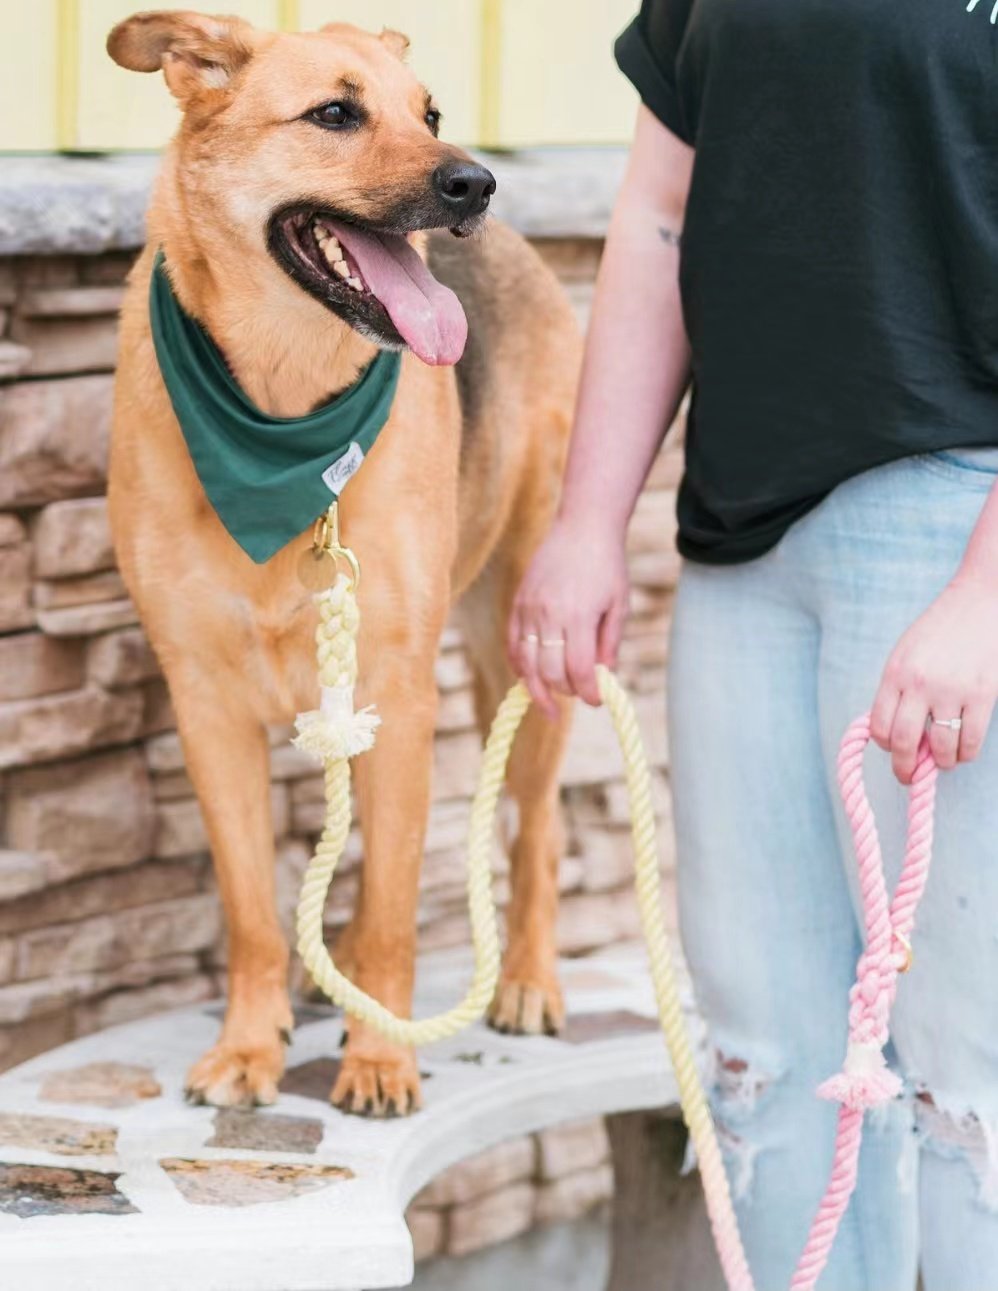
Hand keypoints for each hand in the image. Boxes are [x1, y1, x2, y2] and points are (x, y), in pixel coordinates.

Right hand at [508, 514, 629, 718]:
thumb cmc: (607, 566)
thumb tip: (602, 676)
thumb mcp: (619, 605)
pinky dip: (519, 665)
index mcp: (579, 616)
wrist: (582, 528)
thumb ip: (609, 644)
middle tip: (579, 696)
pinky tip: (529, 678)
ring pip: (526, 662)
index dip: (588, 692)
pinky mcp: (518, 603)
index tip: (597, 701)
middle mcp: (550, 614)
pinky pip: (513, 644)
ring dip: (538, 688)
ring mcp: (529, 609)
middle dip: (565, 692)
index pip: (579, 669)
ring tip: (548, 705)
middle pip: (550, 671)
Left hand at [871, 575, 997, 782]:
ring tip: (944, 762)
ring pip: (940, 748)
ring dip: (941, 763)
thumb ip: (899, 687)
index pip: (879, 725)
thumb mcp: (907, 652)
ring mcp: (951, 691)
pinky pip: (970, 741)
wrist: (981, 601)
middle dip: (904, 768)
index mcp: (895, 673)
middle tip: (908, 777)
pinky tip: (964, 752)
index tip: (893, 749)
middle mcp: (919, 684)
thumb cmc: (941, 628)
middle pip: (902, 742)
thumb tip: (893, 730)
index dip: (885, 745)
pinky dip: (966, 754)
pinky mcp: (982, 695)